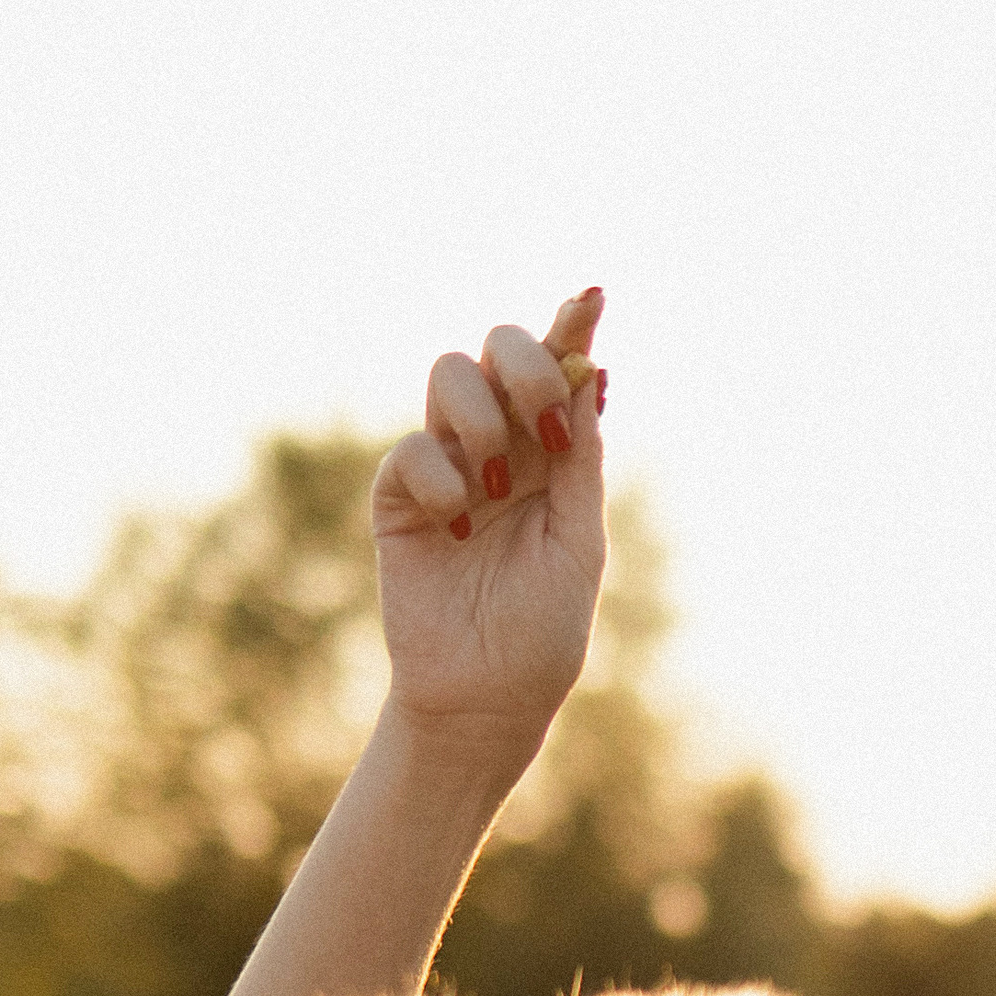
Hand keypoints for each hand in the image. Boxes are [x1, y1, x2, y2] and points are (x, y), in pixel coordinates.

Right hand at [370, 287, 607, 774]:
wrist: (487, 699)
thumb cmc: (542, 633)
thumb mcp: (579, 543)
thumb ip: (580, 461)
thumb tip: (595, 376)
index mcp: (551, 458)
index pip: (558, 373)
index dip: (569, 327)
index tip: (592, 297)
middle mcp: (498, 448)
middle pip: (497, 349)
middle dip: (524, 367)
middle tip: (545, 427)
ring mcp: (446, 465)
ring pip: (450, 377)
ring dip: (481, 423)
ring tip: (493, 488)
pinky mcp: (400, 496)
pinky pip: (413, 449)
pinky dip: (442, 480)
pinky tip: (459, 529)